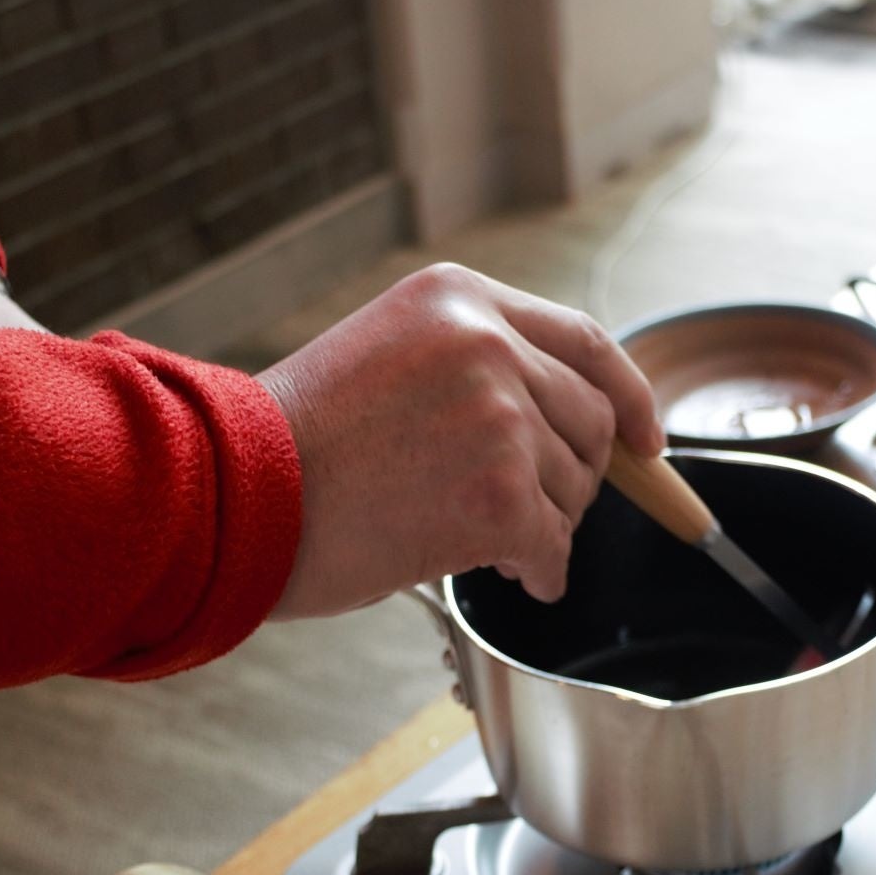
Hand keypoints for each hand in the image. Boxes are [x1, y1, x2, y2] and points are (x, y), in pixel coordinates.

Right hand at [257, 263, 663, 615]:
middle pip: (590, 421)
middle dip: (572, 477)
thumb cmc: (292, 444)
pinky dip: (539, 571)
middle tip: (527, 513)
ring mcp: (499, 416)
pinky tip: (510, 576)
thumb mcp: (387, 358)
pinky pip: (553, 544)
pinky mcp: (499, 492)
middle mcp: (489, 343)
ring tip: (476, 537)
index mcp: (461, 298)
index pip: (585, 341)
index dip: (630, 395)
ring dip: (541, 526)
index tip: (647, 441)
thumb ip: (473, 367)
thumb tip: (562, 426)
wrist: (228, 495)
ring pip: (573, 488)